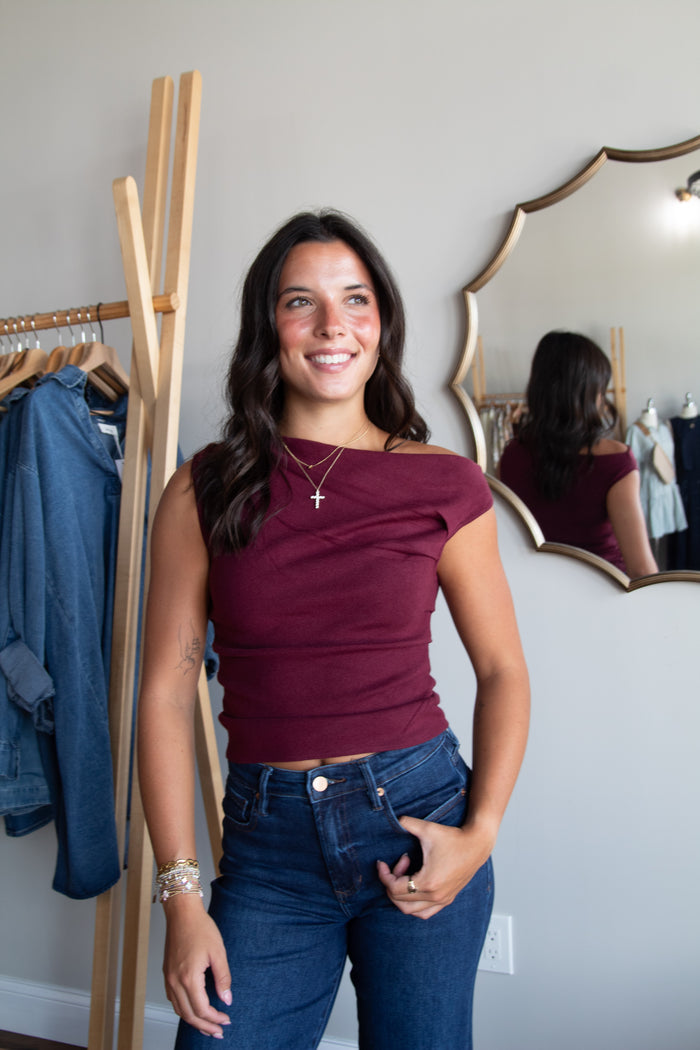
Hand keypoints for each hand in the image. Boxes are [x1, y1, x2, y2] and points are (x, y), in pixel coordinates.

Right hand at [162, 894, 231, 1036]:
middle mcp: (175, 982)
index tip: (226, 1020)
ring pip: (179, 1010)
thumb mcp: (218, 952)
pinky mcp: (167, 974)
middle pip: (189, 1015)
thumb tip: (227, 999)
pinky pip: (174, 1000)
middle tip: (219, 1032)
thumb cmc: (200, 928)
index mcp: (189, 978)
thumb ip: (223, 978)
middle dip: (205, 1026)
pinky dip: (184, 1010)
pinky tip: (194, 1009)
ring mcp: (169, 979)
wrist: (182, 913)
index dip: (215, 1019)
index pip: (202, 1010)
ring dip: (194, 1021)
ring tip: (208, 1026)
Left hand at [376, 815, 493, 918]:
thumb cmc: (454, 838)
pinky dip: (413, 905)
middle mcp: (435, 896)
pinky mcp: (447, 899)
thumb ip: (408, 823)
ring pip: (411, 911)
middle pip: (399, 901)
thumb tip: (395, 820)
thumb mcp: (428, 829)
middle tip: (398, 864)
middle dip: (392, 882)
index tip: (382, 863)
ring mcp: (442, 900)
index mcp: (428, 882)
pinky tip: (414, 886)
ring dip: (401, 896)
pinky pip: (424, 912)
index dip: (384, 875)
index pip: (394, 889)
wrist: (476, 844)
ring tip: (405, 876)